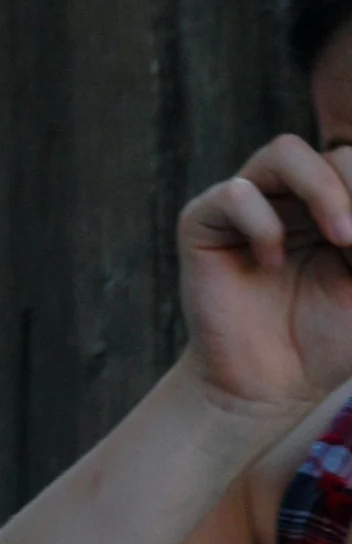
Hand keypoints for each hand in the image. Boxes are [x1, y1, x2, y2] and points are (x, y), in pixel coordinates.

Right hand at [180, 134, 351, 427]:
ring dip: (323, 188)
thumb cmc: (326, 345)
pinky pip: (236, 195)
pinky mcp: (205, 222)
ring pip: (284, 152)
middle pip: (334, 155)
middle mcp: (293, 198)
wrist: (271, 391)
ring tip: (342, 235)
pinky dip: (263, 225)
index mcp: (335, 208)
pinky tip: (271, 264)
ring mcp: (250, 205)